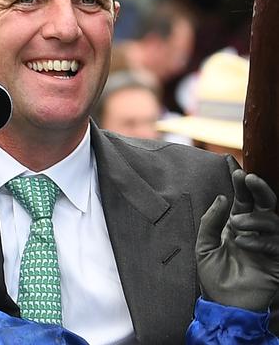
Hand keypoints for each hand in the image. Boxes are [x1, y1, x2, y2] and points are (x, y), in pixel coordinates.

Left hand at [196, 169, 278, 310]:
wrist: (222, 304)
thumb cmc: (212, 276)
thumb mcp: (203, 245)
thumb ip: (211, 221)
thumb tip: (222, 197)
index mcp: (237, 226)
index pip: (243, 200)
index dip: (242, 185)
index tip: (236, 170)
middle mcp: (254, 233)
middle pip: (264, 205)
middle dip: (259, 189)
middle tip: (249, 178)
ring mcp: (267, 246)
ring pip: (271, 221)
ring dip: (254, 218)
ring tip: (236, 223)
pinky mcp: (276, 262)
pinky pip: (275, 244)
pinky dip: (259, 240)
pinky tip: (243, 243)